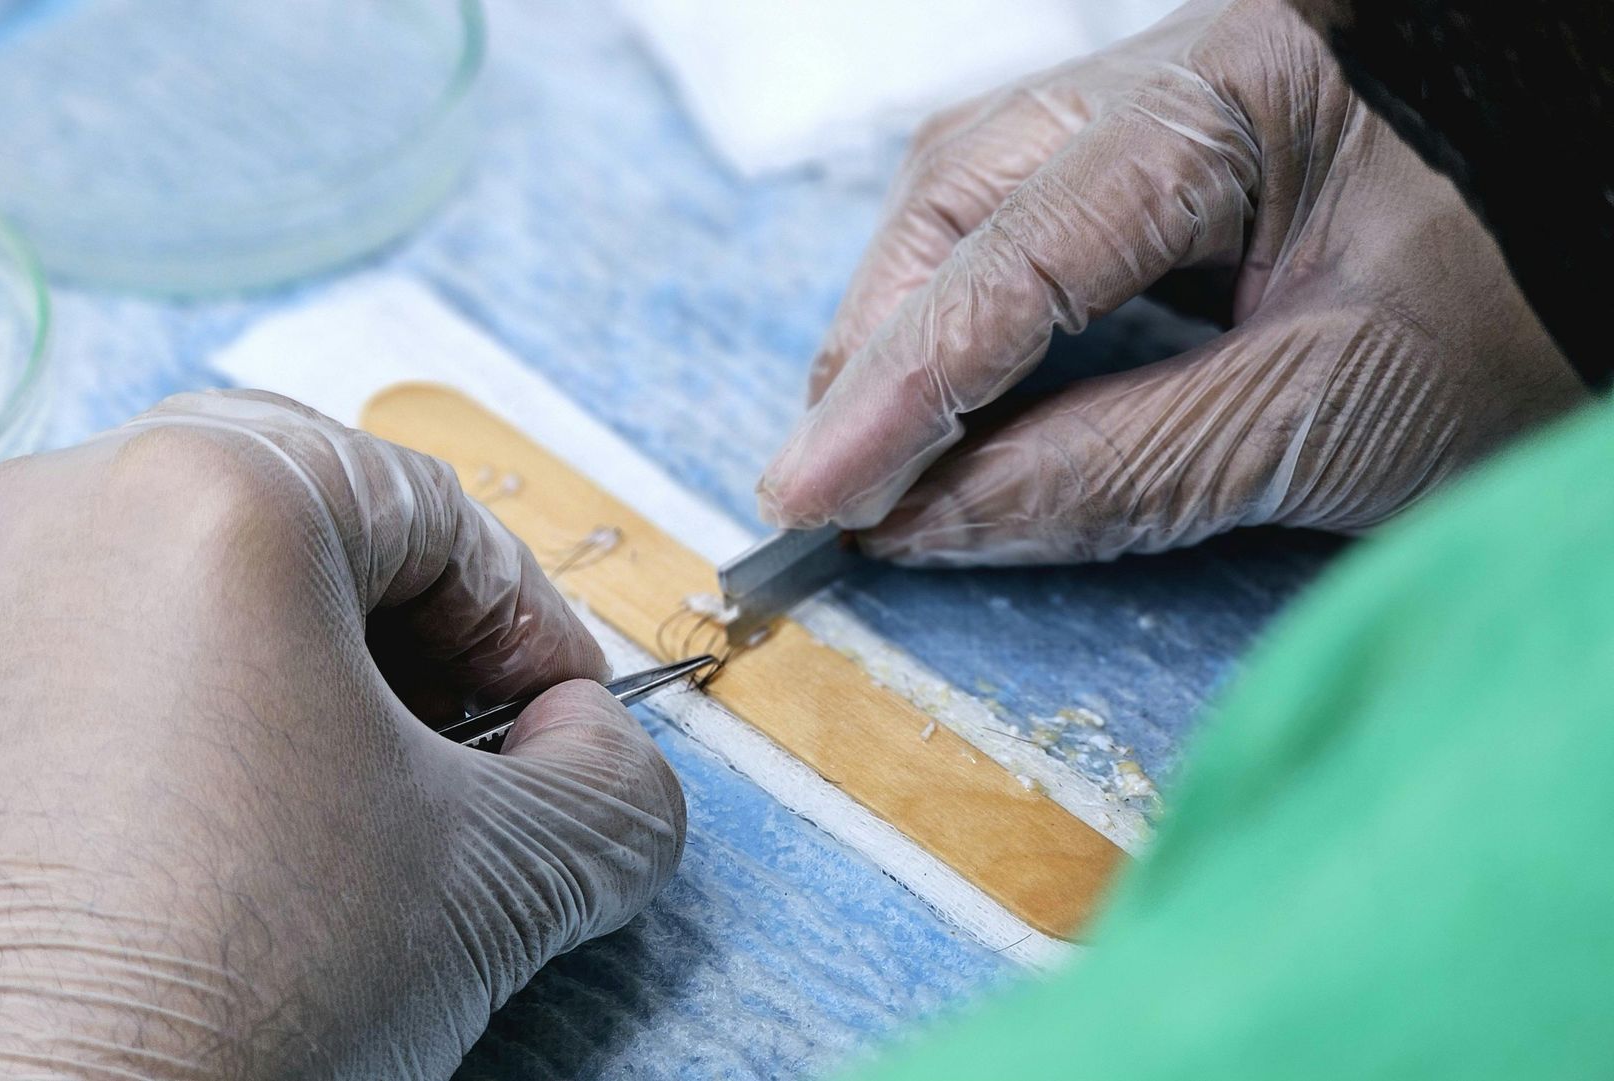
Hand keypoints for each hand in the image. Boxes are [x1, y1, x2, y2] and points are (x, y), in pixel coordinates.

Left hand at [0, 390, 684, 1079]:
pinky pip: (104, 645)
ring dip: (311, 665)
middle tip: (473, 743)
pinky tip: (246, 827)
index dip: (531, 626)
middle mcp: (69, 511)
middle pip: (310, 516)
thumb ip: (614, 784)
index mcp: (209, 495)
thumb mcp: (498, 879)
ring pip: (200, 573)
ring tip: (362, 798)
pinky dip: (201, 701)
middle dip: (418, 632)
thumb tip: (596, 750)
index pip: (436, 512)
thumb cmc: (223, 1001)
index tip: (565, 721)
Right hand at [757, 0, 1585, 564]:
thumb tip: (925, 524)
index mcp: (1235, 99)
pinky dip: (968, 304)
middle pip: (960, 191)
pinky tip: (942, 382)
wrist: (1612, 228)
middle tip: (821, 485)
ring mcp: (1173, 94)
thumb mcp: (1331, 417)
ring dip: (905, 324)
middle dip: (877, 347)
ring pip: (973, 190)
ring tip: (861, 446)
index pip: (1015, 255)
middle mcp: (1180, 66)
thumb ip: (1116, 472)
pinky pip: (1025, 207)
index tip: (811, 502)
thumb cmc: (1528, 316)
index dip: (896, 393)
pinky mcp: (1176, 142)